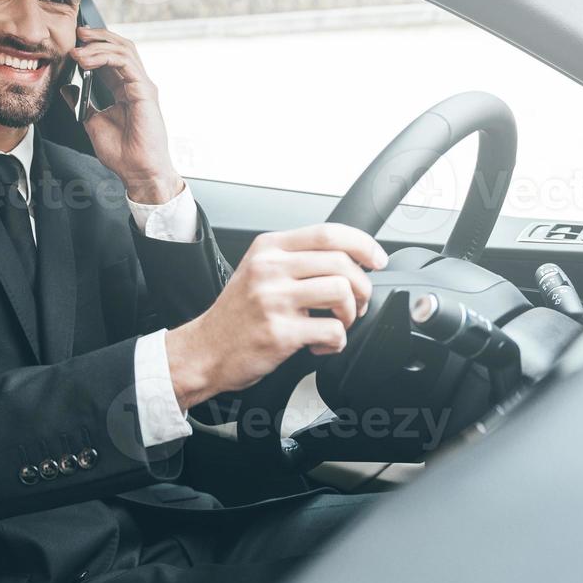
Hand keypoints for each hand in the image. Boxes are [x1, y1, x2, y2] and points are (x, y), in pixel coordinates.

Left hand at [69, 26, 181, 204]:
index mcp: (125, 89)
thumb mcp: (93, 122)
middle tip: (77, 34)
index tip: (73, 43)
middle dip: (98, 36)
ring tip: (78, 49)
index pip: (111, 58)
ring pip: (123, 50)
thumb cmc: (123, 153)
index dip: (93, 46)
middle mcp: (136, 84)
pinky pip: (125, 63)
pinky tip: (86, 60)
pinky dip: (104, 57)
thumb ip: (82, 103)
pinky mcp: (144, 91)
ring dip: (98, 45)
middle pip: (121, 47)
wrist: (138, 171)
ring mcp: (142, 86)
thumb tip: (67, 89)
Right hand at [165, 224, 388, 408]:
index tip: (378, 259)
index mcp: (268, 248)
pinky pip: (332, 331)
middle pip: (341, 262)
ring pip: (341, 292)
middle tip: (356, 304)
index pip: (328, 232)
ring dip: (350, 314)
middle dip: (362, 287)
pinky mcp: (280, 332)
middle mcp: (270, 269)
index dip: (363, 244)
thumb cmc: (236, 316)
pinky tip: (320, 345)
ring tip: (336, 324)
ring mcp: (274, 300)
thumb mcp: (258, 272)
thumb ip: (295, 259)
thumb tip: (349, 259)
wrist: (205, 351)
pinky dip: (337, 342)